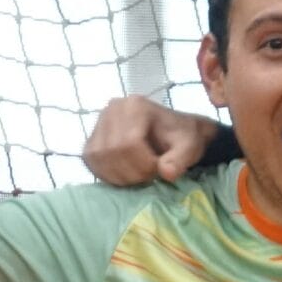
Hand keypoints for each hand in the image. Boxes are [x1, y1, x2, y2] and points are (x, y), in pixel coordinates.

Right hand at [82, 96, 216, 186]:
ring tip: (139, 174)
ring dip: (119, 176)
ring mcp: (99, 123)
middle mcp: (112, 109)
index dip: (143, 165)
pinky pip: (91, 162)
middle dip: (132, 172)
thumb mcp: (190, 147)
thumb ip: (181, 159)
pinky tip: (126, 174)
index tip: (159, 170)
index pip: (129, 143)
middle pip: (111, 151)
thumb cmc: (181, 137)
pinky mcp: (92, 138)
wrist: (174, 133)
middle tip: (149, 175)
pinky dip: (108, 175)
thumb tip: (166, 173)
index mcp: (135, 106)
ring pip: (97, 158)